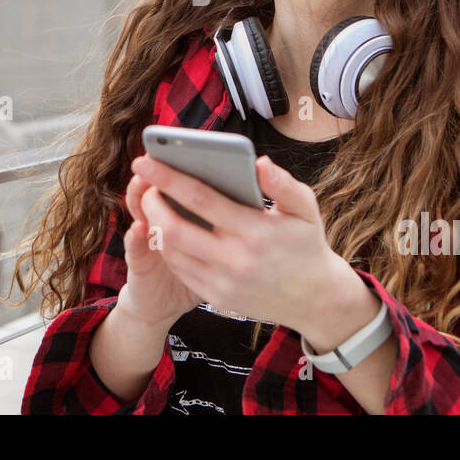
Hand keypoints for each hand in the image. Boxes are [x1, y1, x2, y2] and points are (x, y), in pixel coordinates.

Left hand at [132, 152, 345, 331]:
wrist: (315, 298)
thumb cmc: (307, 244)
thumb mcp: (306, 208)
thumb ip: (283, 184)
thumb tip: (259, 163)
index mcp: (255, 231)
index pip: (200, 199)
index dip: (168, 177)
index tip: (145, 160)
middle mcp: (235, 260)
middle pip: (173, 229)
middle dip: (151, 203)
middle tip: (145, 185)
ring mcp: (223, 283)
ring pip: (171, 252)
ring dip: (155, 225)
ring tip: (154, 204)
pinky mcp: (217, 298)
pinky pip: (180, 270)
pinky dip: (168, 248)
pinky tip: (168, 230)